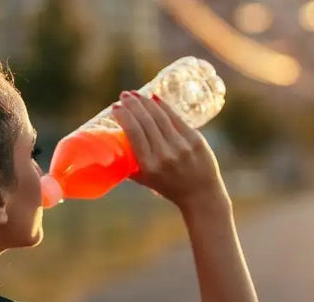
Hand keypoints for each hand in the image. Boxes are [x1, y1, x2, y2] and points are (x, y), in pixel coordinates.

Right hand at [111, 91, 227, 213]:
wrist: (201, 196)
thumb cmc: (169, 188)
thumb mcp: (146, 181)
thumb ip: (130, 166)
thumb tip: (112, 149)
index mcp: (149, 166)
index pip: (134, 133)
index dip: (124, 116)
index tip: (115, 107)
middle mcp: (165, 155)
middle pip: (146, 121)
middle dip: (133, 104)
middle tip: (124, 96)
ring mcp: (182, 146)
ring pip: (161, 117)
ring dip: (146, 102)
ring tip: (136, 94)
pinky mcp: (195, 140)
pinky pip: (176, 118)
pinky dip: (164, 106)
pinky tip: (154, 98)